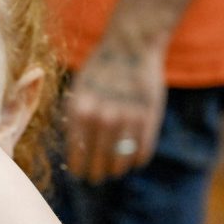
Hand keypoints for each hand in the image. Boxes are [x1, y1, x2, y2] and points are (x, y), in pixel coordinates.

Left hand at [65, 39, 166, 182]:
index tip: (80, 174)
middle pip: (99, 159)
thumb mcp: (79, 89)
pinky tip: (133, 160)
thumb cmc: (100, 68)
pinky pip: (142, 150)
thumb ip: (76, 116)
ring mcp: (127, 118)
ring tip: (114, 171)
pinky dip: (137, 159)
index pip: (77, 151)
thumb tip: (75, 146)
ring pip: (121, 159)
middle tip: (96, 178)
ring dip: (117, 168)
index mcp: (79, 110)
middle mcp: (102, 116)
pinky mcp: (149, 117)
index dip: (79, 166)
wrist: (130, 46)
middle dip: (97, 172)